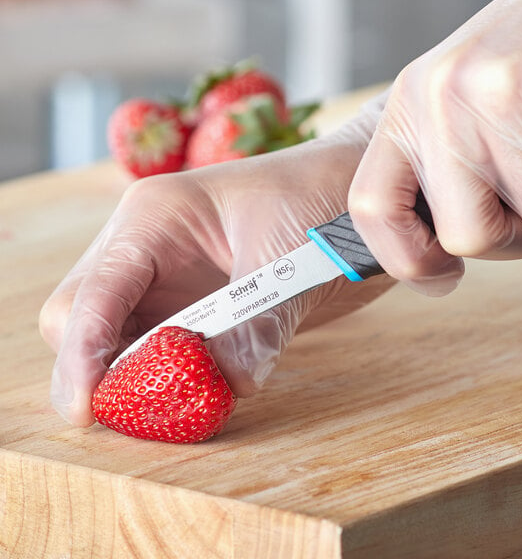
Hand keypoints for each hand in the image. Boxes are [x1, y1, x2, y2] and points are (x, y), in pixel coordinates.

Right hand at [39, 113, 399, 426]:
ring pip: (116, 340)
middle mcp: (146, 248)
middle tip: (135, 415)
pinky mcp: (193, 305)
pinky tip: (195, 395)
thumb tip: (230, 383)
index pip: (93, 292)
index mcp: (155, 218)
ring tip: (167, 412)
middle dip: (95, 370)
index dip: (81, 354)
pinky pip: (160, 350)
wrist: (353, 194)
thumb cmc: (320, 195)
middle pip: (82, 317)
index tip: (84, 409)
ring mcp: (167, 278)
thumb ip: (258, 323)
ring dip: (131, 381)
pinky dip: (168, 379)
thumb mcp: (290, 256)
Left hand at [349, 0, 521, 293]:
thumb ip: (440, 162)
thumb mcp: (456, 99)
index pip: (372, 207)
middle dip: (511, 235)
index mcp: (407, 105)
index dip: (401, 259)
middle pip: (465, 236)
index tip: (439, 275)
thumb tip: (439, 248)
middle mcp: (441, 102)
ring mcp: (501, 101)